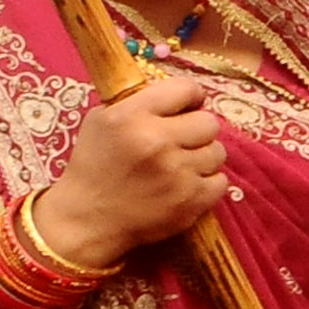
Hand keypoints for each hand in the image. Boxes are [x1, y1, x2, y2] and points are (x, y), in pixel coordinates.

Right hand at [38, 67, 229, 261]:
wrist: (87, 220)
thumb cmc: (94, 166)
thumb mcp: (101, 120)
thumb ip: (138, 101)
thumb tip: (179, 93)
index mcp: (132, 116)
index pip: (186, 88)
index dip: (191, 97)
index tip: (187, 107)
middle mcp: (156, 141)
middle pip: (209, 122)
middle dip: (198, 129)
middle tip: (183, 140)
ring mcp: (177, 173)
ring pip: (218, 152)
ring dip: (203, 157)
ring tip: (181, 165)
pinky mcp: (190, 201)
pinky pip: (221, 182)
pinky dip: (207, 184)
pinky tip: (186, 185)